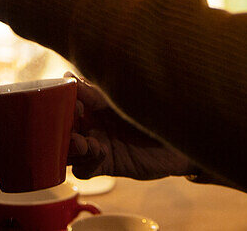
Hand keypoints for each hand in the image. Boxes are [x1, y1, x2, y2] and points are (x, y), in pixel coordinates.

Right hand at [68, 75, 194, 180]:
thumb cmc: (161, 108)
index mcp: (95, 100)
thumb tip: (68, 77)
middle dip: (60, 128)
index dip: (61, 101)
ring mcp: (99, 143)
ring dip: (70, 147)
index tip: (69, 100)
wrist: (186, 136)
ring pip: (69, 150)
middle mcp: (93, 122)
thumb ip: (99, 92)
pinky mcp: (108, 165)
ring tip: (83, 142)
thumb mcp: (130, 97)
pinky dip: (86, 163)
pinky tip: (99, 152)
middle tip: (70, 126)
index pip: (66, 100)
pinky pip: (85, 169)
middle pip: (62, 127)